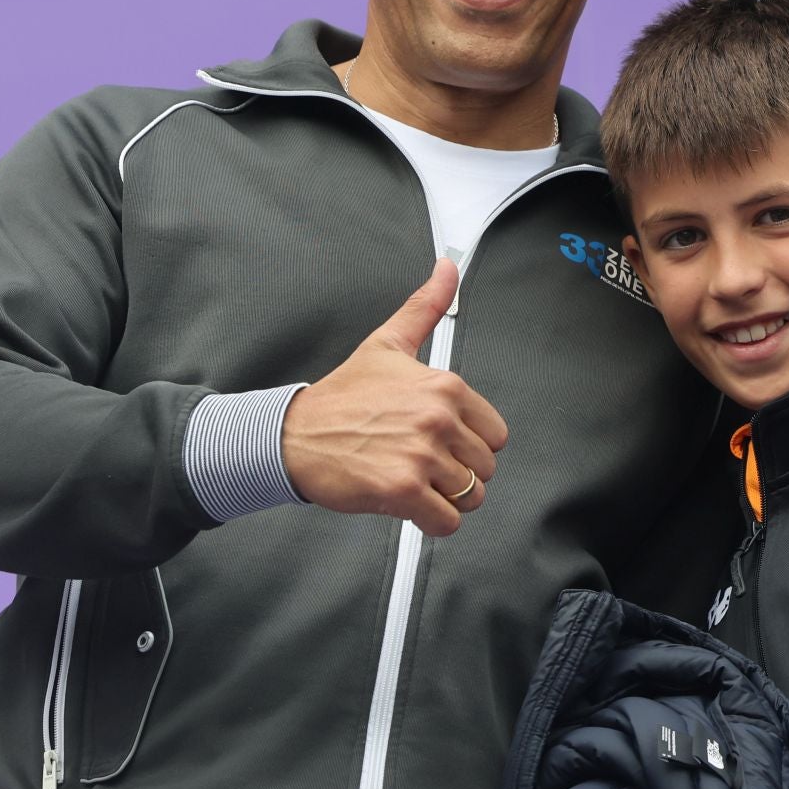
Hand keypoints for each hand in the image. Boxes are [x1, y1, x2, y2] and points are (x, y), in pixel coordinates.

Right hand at [283, 258, 507, 534]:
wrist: (294, 435)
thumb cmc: (341, 397)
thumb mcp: (387, 343)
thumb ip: (425, 307)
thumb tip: (448, 266)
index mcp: (444, 386)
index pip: (494, 434)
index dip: (468, 445)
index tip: (439, 441)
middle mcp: (438, 418)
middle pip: (484, 468)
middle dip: (456, 473)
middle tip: (420, 463)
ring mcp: (421, 454)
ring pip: (470, 497)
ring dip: (445, 499)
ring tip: (413, 481)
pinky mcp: (403, 489)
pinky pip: (446, 522)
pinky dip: (432, 522)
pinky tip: (408, 503)